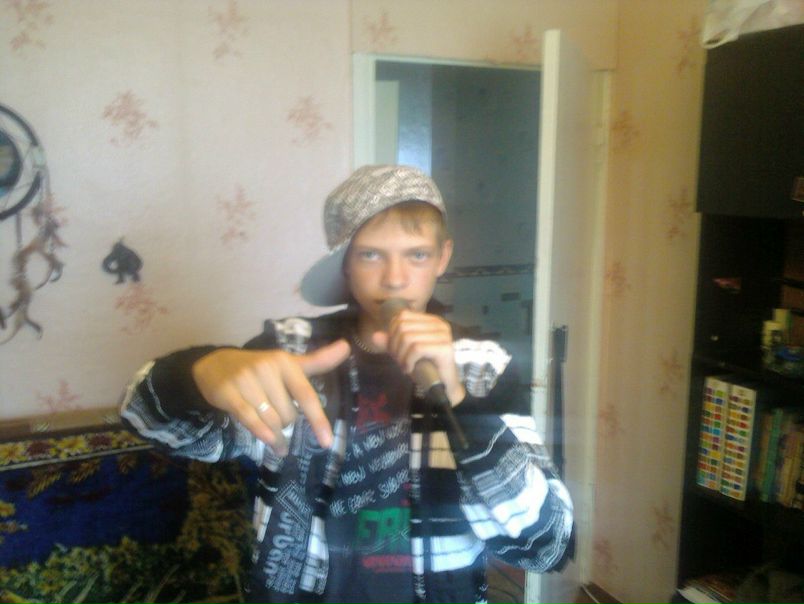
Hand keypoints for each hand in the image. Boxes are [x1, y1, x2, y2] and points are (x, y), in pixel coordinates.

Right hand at [191, 339, 350, 454]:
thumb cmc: (260, 368)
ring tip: (278, 441)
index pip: (306, 394)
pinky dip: (262, 434)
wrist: (215, 364)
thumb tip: (347, 347)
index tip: (326, 442)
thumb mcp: (288, 364)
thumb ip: (318, 360)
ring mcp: (246, 381)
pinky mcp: (228, 393)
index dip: (317, 420)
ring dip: (276, 436)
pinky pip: (250, 420)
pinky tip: (269, 442)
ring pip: (271, 420)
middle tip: (281, 423)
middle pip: (288, 414)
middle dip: (288, 424)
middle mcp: (266, 369)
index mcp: (285, 362)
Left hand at [372, 310, 465, 405]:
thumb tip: (375, 336)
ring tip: (404, 366)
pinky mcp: (445, 347)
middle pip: (403, 326)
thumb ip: (391, 343)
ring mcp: (443, 335)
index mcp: (430, 320)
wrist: (444, 386)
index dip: (392, 332)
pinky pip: (417, 349)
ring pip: (408, 338)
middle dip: (395, 345)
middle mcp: (438, 324)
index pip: (403, 316)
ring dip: (401, 355)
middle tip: (399, 360)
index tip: (394, 350)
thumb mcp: (404, 353)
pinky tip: (409, 369)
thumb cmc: (425, 367)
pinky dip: (408, 360)